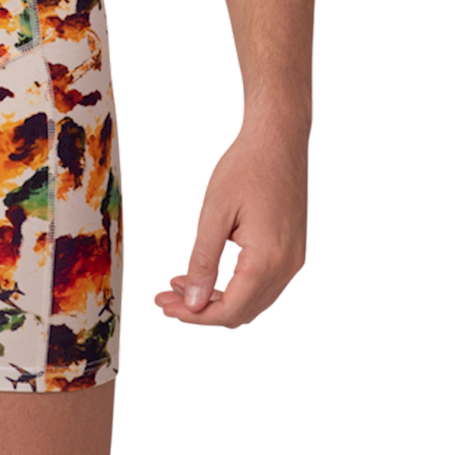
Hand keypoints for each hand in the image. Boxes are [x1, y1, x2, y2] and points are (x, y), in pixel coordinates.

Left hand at [152, 117, 311, 330]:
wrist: (278, 139)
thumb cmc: (244, 168)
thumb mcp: (215, 213)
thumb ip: (203, 260)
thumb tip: (193, 303)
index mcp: (266, 261)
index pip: (228, 310)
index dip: (193, 315)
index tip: (162, 304)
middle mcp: (285, 268)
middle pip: (240, 311)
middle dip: (199, 310)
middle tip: (164, 297)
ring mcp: (292, 261)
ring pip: (251, 302)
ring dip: (214, 299)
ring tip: (179, 284)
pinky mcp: (290, 251)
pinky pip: (261, 285)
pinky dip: (232, 286)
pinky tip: (205, 272)